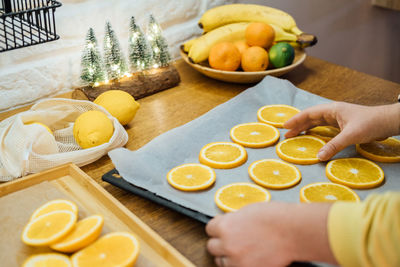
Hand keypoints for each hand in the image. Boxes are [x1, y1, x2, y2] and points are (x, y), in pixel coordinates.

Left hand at [206, 202, 335, 266]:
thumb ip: (233, 220)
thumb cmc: (275, 217)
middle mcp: (228, 245)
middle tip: (232, 240)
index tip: (223, 228)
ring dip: (229, 256)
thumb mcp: (247, 212)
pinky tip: (251, 257)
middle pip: (212, 247)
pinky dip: (241, 264)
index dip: (217, 228)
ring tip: (243, 250)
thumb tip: (227, 224)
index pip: (209, 229)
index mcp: (225, 226)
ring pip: (222, 262)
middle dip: (221, 243)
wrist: (294, 231)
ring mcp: (238, 260)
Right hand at [284, 102, 399, 160]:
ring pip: (317, 122)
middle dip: (298, 125)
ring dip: (306, 128)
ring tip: (295, 136)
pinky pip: (325, 128)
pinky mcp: (343, 125)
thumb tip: (318, 157)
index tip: (285, 126)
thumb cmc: (370, 124)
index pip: (309, 113)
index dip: (296, 120)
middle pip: (311, 118)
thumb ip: (333, 146)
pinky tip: (312, 137)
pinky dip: (316, 132)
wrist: (388, 122)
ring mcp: (338, 118)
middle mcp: (333, 112)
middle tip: (286, 134)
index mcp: (332, 110)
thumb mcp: (350, 136)